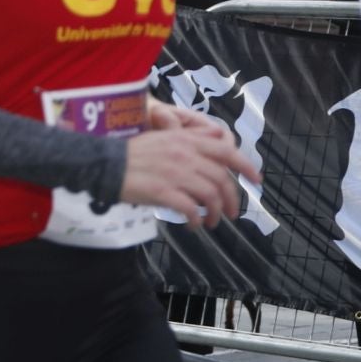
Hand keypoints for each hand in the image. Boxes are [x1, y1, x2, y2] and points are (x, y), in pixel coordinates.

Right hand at [119, 101, 259, 225]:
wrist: (104, 164)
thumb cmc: (132, 153)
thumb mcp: (164, 136)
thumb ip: (192, 137)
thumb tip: (219, 136)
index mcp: (185, 140)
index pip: (226, 152)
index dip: (246, 167)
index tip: (256, 181)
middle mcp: (184, 155)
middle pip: (221, 179)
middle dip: (231, 199)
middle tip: (231, 213)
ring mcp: (174, 174)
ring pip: (210, 196)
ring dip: (215, 213)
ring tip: (212, 222)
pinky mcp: (163, 192)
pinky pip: (189, 209)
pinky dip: (195, 221)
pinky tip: (192, 225)